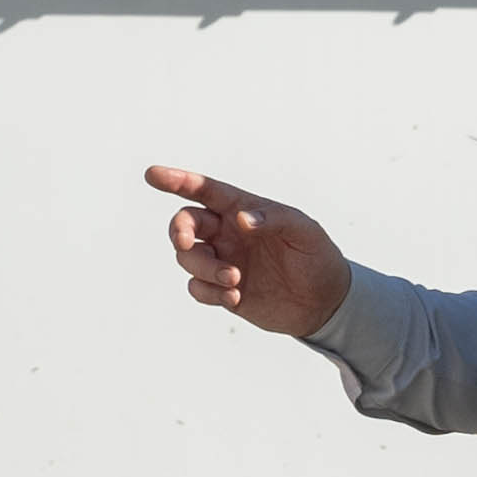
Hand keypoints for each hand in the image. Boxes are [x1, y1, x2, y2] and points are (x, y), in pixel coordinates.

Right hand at [143, 162, 354, 344]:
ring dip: (203, 268)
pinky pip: (197, 288)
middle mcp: (226, 233)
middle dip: (178, 231)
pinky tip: (235, 296)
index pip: (203, 190)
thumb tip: (241, 219)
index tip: (152, 175)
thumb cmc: (316, 255)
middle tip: (186, 243)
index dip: (176, 181)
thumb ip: (273, 219)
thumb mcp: (303, 230)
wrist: (324, 301)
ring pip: (187, 258)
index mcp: (242, 209)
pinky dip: (208, 292)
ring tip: (235, 280)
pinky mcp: (223, 290)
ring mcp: (222, 261)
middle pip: (184, 224)